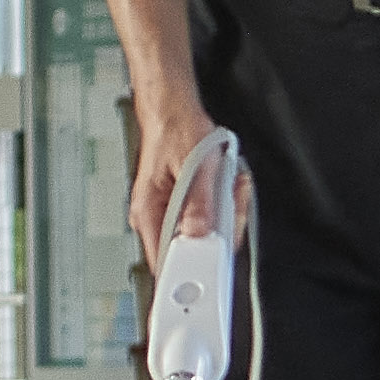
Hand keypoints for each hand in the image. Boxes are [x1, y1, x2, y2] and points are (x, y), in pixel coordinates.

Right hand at [126, 81, 217, 257]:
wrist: (172, 112)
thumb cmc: (175, 132)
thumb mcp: (194, 168)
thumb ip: (198, 204)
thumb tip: (200, 234)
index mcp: (149, 212)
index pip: (165, 261)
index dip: (192, 267)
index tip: (215, 260)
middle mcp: (155, 217)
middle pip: (193, 249)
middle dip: (221, 229)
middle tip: (230, 203)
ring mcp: (170, 213)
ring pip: (205, 233)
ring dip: (225, 212)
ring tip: (228, 184)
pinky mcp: (184, 206)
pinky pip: (208, 217)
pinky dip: (223, 204)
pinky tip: (227, 184)